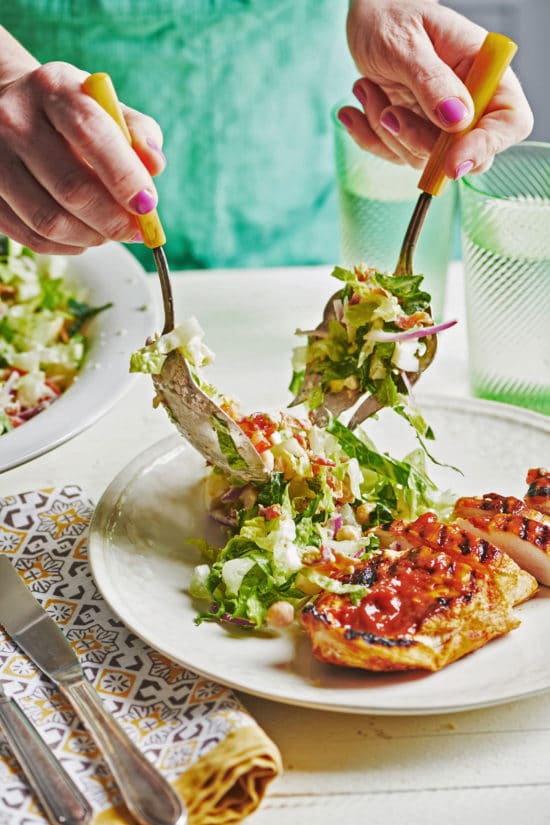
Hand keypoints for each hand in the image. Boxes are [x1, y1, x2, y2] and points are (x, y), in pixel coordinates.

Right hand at [0, 36, 165, 253]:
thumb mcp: (106, 108)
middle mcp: (13, 120)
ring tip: (109, 232)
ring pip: (50, 222)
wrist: (9, 111)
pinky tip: (82, 234)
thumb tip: (155, 166)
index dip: (125, 177)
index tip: (148, 205)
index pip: (92, 134)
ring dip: (92, 237)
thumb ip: (138, 132)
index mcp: (52, 89)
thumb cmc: (71, 116)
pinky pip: (33, 237)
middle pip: (72, 188)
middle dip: (114, 220)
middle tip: (134, 230)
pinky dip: (67, 246)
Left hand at [340, 0, 533, 177]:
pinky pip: (393, 155)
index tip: (452, 161)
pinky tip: (353, 110)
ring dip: (384, 132)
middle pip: (462, 151)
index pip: (509, 121)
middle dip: (417, 141)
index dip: (486, 146)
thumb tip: (458, 120)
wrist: (368, 19)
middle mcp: (467, 102)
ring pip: (421, 158)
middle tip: (387, 113)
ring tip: (366, 87)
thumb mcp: (407, 44)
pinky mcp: (412, 134)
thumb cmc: (391, 17)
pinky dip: (368, 137)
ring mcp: (439, 123)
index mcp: (483, 71)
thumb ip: (432, 81)